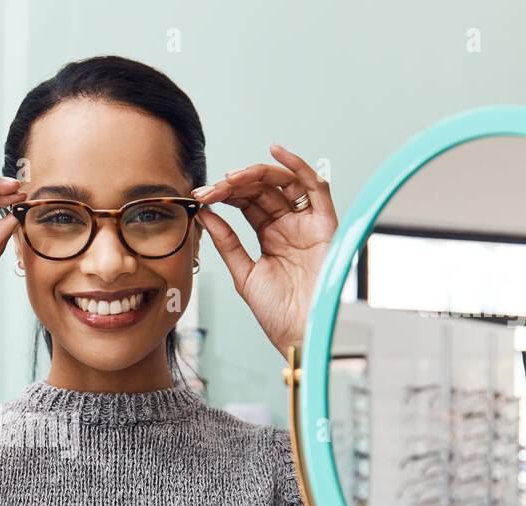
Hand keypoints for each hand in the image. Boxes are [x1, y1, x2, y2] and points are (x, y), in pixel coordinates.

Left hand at [194, 144, 337, 357]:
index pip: (246, 204)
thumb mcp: (244, 274)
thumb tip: (205, 215)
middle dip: (233, 186)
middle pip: (262, 190)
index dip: (223, 195)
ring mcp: (307, 224)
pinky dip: (297, 166)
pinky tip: (275, 152)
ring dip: (255, 175)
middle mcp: (290, 226)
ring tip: (230, 178)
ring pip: (283, 184)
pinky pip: (315, 186)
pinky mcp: (325, 224)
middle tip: (209, 189)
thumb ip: (227, 242)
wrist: (302, 333)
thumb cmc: (278, 313)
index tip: (199, 196)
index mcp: (271, 238)